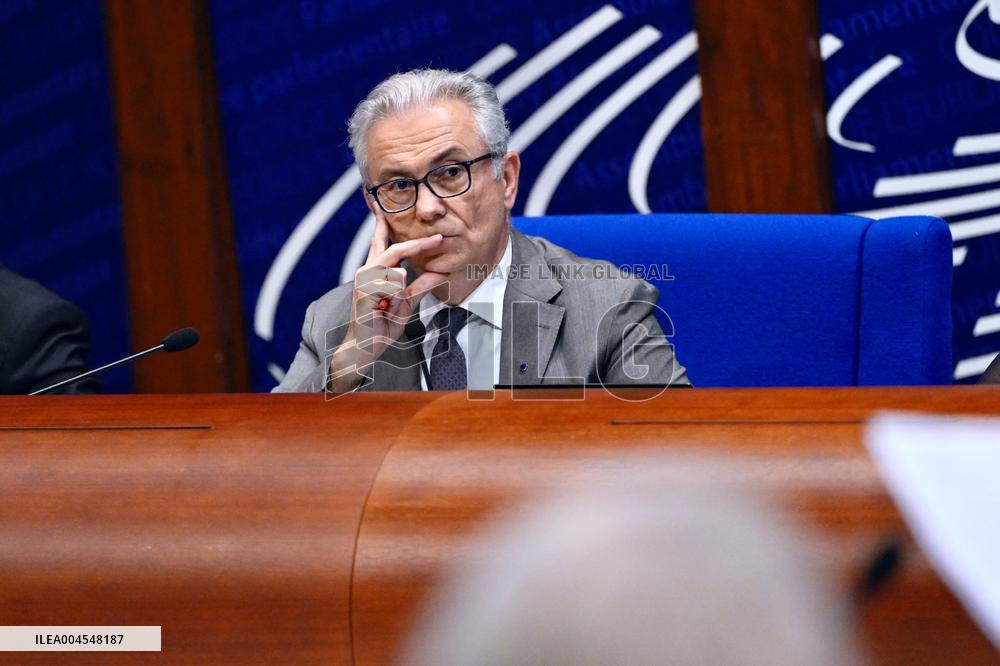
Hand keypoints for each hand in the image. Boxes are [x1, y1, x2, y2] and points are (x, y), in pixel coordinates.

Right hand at [327, 216, 447, 390]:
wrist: (365, 347)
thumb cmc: (382, 324)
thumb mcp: (406, 303)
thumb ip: (421, 287)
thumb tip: (440, 272)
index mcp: (375, 270)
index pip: (381, 241)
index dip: (384, 224)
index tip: (392, 209)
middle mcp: (367, 271)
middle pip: (394, 249)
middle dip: (418, 244)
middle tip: (440, 238)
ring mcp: (364, 281)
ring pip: (395, 272)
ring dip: (398, 293)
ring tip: (388, 308)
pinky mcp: (364, 293)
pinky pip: (392, 288)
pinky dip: (394, 301)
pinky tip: (383, 311)